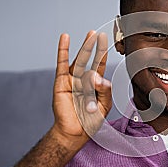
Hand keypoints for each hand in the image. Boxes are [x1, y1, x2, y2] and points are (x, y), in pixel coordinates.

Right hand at [52, 32, 111, 147]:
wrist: (75, 132)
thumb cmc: (90, 121)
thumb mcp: (104, 106)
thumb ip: (105, 91)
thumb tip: (99, 77)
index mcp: (95, 84)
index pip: (100, 64)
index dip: (103, 53)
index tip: (106, 40)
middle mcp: (84, 79)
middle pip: (90, 59)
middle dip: (95, 46)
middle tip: (99, 34)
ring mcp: (72, 79)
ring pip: (80, 63)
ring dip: (85, 48)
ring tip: (91, 35)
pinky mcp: (61, 82)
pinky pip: (62, 64)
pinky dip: (63, 50)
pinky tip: (65, 38)